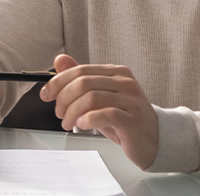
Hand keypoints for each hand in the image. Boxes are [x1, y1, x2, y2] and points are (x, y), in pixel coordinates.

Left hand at [39, 54, 158, 168]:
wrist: (154, 140)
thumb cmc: (124, 119)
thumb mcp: (99, 97)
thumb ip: (81, 79)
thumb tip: (60, 59)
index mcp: (116, 73)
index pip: (80, 71)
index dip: (58, 82)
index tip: (46, 94)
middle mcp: (125, 83)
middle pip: (83, 83)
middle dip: (64, 99)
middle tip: (59, 114)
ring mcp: (131, 100)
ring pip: (91, 98)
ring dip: (72, 113)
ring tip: (69, 123)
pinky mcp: (133, 119)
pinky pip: (105, 114)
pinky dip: (87, 120)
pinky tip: (82, 125)